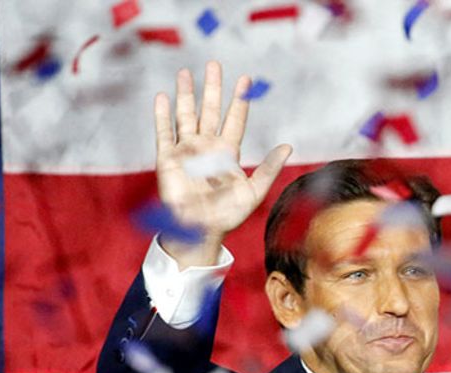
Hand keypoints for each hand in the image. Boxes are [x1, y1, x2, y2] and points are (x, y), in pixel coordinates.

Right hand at [153, 60, 292, 267]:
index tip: (245, 79)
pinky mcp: (167, 158)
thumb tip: (288, 147)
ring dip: (186, 94)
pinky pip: (164, 132)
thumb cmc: (227, 215)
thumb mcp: (253, 191)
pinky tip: (163, 97)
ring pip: (186, 115)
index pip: (235, 120)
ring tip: (186, 72)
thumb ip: (268, 168)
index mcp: (227, 153)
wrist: (200, 230)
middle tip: (214, 64)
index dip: (239, 100)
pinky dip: (162, 115)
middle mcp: (207, 147)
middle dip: (213, 88)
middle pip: (210, 111)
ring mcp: (187, 150)